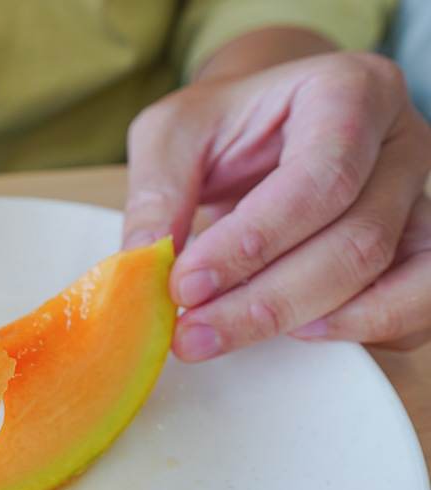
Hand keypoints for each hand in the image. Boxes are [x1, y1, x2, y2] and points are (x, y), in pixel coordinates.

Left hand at [122, 51, 430, 360]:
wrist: (266, 124)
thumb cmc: (224, 123)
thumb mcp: (173, 134)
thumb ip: (158, 192)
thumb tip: (145, 265)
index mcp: (349, 92)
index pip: (320, 178)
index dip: (253, 243)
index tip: (185, 284)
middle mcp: (399, 144)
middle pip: (357, 241)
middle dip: (266, 301)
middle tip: (192, 333)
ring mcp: (417, 199)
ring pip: (391, 280)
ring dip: (306, 323)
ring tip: (229, 336)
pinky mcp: (418, 249)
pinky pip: (416, 306)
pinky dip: (359, 333)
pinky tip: (293, 337)